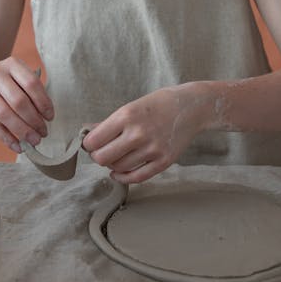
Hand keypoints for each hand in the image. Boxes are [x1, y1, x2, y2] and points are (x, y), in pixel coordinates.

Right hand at [0, 57, 53, 152]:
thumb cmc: (5, 81)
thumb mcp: (18, 77)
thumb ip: (31, 93)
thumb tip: (44, 119)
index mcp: (12, 64)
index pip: (32, 83)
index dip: (44, 102)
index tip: (50, 117)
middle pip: (18, 101)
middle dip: (34, 120)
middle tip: (44, 133)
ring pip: (4, 114)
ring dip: (22, 131)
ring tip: (34, 140)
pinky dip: (7, 138)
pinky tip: (18, 146)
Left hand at [82, 86, 199, 183]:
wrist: (192, 106)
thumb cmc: (159, 103)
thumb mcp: (132, 106)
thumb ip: (110, 123)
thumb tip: (89, 134)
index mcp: (127, 116)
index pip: (94, 141)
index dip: (89, 145)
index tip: (91, 144)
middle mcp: (138, 133)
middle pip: (103, 158)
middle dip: (98, 157)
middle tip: (100, 152)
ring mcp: (152, 149)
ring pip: (119, 167)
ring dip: (111, 165)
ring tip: (114, 157)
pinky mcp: (164, 161)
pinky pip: (137, 177)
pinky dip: (123, 178)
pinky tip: (118, 173)